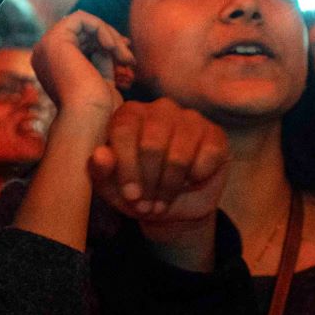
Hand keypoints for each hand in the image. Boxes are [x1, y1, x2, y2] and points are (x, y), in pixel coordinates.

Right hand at [31, 12, 132, 143]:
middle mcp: (44, 55)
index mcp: (51, 66)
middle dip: (110, 40)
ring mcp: (46, 46)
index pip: (79, 43)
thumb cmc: (97, 108)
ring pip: (83, 23)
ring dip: (110, 36)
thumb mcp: (100, 76)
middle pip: (82, 32)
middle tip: (129, 57)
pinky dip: (101, 28)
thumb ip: (100, 56)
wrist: (88, 118)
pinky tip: (112, 46)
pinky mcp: (54, 39)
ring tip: (125, 56)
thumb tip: (108, 40)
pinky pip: (81, 18)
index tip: (126, 55)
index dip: (104, 44)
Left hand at [89, 97, 230, 225]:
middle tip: (147, 206)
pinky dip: (197, 178)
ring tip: (162, 202)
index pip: (124, 131)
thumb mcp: (111, 187)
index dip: (127, 168)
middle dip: (149, 184)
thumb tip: (101, 155)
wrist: (173, 205)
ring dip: (169, 188)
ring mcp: (189, 118)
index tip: (131, 196)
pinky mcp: (215, 134)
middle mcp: (159, 109)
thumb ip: (100, 170)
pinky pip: (207, 157)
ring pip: (178, 157)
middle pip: (151, 146)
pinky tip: (190, 181)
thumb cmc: (136, 190)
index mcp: (128, 114)